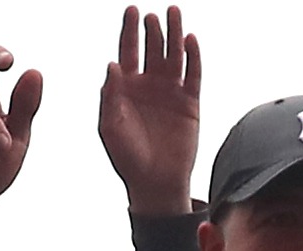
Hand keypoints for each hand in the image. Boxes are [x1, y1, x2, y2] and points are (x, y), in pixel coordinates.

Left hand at [96, 5, 201, 211]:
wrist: (155, 182)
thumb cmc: (127, 158)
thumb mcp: (109, 127)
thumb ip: (109, 96)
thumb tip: (112, 65)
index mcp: (126, 88)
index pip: (128, 51)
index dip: (129, 30)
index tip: (132, 11)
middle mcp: (149, 85)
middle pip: (152, 48)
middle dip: (152, 29)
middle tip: (151, 15)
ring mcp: (170, 92)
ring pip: (173, 55)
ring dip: (173, 34)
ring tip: (172, 13)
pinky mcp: (190, 102)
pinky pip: (193, 73)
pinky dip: (193, 56)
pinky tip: (190, 40)